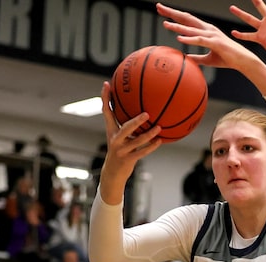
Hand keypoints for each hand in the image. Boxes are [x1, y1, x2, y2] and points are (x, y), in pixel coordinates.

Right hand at [98, 82, 160, 203]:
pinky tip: (159, 141)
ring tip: (159, 127)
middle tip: (147, 114)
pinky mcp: (128, 160)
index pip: (106, 112)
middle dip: (136, 121)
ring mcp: (121, 150)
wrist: (113, 173)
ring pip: (136, 141)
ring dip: (149, 135)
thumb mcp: (121, 138)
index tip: (107, 84)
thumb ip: (127, 126)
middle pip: (124, 128)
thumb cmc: (120, 151)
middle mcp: (114, 139)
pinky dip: (151, 146)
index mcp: (111, 130)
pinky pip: (141, 152)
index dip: (105, 98)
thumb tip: (140, 110)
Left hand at [157, 3, 260, 71]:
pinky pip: (199, 40)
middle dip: (172, 12)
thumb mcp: (208, 59)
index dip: (174, 15)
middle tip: (158, 7)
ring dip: (177, 26)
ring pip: (191, 29)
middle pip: (186, 18)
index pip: (187, 20)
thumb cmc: (227, 59)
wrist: (243, 61)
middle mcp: (208, 29)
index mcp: (206, 30)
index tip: (162, 12)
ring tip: (165, 24)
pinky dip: (189, 39)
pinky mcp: (215, 43)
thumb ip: (197, 57)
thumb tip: (186, 58)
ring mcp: (211, 35)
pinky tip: (179, 38)